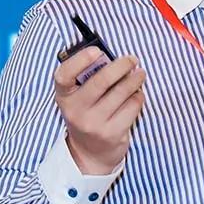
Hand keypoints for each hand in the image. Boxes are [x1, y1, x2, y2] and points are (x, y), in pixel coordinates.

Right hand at [53, 47, 145, 174]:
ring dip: (135, 79)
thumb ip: (89, 77)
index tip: (97, 50)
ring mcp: (93, 124)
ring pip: (121, 93)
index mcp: (64, 96)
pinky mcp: (112, 134)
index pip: (64, 75)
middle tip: (132, 59)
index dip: (80, 60)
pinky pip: (132, 107)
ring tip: (140, 74)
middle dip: (121, 66)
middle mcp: (75, 111)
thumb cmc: (87, 114)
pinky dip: (138, 97)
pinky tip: (137, 94)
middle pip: (101, 81)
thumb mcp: (78, 98)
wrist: (89, 153)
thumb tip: (112, 57)